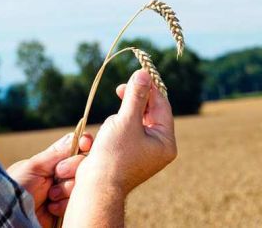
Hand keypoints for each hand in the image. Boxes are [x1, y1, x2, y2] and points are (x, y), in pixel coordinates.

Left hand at [7, 132, 92, 227]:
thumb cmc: (14, 188)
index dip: (84, 142)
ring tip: (50, 196)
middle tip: (57, 175)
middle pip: (83, 162)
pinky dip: (65, 204)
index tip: (85, 144)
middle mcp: (61, 174)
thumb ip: (57, 153)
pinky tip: (51, 208)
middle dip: (71, 167)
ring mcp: (65, 191)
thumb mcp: (33, 166)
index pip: (75, 145)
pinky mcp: (66, 208)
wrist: (9, 218)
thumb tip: (78, 137)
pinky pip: (78, 202)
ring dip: (66, 189)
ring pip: (83, 182)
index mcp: (52, 160)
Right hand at [63, 69, 176, 226]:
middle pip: (151, 113)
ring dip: (124, 114)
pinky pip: (127, 132)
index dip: (150, 88)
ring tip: (112, 123)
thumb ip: (136, 96)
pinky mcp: (130, 155)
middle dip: (135, 100)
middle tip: (121, 88)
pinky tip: (107, 131)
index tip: (137, 74)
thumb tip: (144, 74)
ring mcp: (145, 153)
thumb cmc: (114, 155)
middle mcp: (159, 148)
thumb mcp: (126, 120)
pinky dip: (118, 126)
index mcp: (166, 142)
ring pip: (137, 121)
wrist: (96, 188)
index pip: (162, 106)